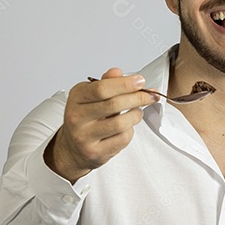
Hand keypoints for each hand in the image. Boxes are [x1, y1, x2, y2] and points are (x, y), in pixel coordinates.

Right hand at [47, 67, 157, 181]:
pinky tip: (126, 127)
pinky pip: (122, 139)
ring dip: (135, 115)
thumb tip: (117, 72)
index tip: (140, 81)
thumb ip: (106, 83)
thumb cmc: (86, 118)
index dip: (124, 84)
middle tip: (150, 95)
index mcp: (76, 98)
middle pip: (114, 105)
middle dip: (137, 98)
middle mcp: (77, 117)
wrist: (73, 148)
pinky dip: (130, 131)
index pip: (101, 88)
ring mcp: (85, 137)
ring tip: (137, 112)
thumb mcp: (91, 96)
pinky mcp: (95, 152)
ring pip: (121, 123)